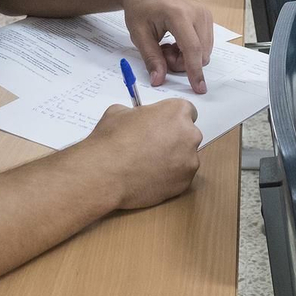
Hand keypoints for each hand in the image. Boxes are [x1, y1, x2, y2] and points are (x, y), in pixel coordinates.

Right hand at [82, 101, 201, 209]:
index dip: (171, 119)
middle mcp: (190, 134)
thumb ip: (138, 114)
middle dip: (174, 140)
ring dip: (172, 160)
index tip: (161, 126)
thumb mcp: (119, 112)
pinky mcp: (184, 183)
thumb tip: (138, 120)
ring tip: (147, 165)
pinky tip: (148, 178)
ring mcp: (189, 161)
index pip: (186, 112)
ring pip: (185, 158)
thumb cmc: (112, 139)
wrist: (105, 173)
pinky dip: (168, 178)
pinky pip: (180, 177)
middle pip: (188, 135)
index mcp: (177, 111)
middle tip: (152, 146)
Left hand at [122, 0, 213, 91]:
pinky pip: (204, 43)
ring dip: (186, 56)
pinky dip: (190, 49)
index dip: (195, 71)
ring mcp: (204, 13)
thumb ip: (151, 58)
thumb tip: (158, 80)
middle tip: (162, 53)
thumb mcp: (139, 35)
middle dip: (182, 62)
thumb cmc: (139, 6)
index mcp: (179, 14)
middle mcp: (197, 12)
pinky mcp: (206, 16)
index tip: (199, 88)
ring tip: (167, 46)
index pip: (192, 49)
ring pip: (204, 50)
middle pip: (200, 53)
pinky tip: (175, 41)